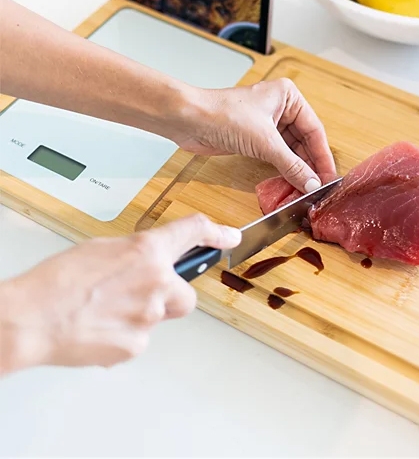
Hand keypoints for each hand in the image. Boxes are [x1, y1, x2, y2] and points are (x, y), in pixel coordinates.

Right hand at [0, 214, 240, 372]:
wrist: (30, 319)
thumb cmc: (57, 282)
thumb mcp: (102, 249)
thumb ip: (137, 254)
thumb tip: (149, 262)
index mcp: (147, 251)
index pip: (192, 232)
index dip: (216, 233)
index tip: (230, 237)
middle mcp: (157, 282)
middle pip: (185, 293)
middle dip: (169, 295)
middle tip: (138, 294)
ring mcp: (150, 316)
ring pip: (160, 317)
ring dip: (141, 314)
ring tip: (106, 311)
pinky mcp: (137, 344)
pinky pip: (140, 338)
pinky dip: (125, 335)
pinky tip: (100, 329)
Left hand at [171, 78, 337, 192]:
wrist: (187, 120)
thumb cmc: (222, 115)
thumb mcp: (264, 141)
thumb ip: (291, 165)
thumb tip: (312, 183)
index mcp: (288, 96)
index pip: (314, 129)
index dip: (322, 155)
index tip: (329, 176)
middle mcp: (280, 107)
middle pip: (304, 141)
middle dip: (310, 164)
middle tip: (319, 187)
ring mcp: (267, 124)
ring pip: (290, 150)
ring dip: (297, 169)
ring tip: (307, 189)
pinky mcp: (254, 138)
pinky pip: (276, 156)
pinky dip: (283, 169)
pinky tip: (291, 183)